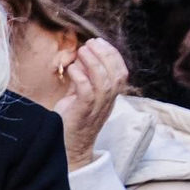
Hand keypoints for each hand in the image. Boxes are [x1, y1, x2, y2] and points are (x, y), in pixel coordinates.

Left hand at [54, 38, 125, 169]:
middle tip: (91, 42)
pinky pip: (87, 93)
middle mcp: (108, 102)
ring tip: (82, 50)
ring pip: (104, 82)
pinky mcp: (83, 113)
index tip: (100, 42)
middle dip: (105, 55)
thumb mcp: (80, 95)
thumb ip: (84, 76)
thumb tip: (82, 54)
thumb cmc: (73, 119)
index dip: (113, 55)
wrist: (68, 147)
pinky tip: (72, 68)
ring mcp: (97, 108)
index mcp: (110, 97)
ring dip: (94, 63)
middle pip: (116, 75)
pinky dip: (81, 77)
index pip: (121, 73)